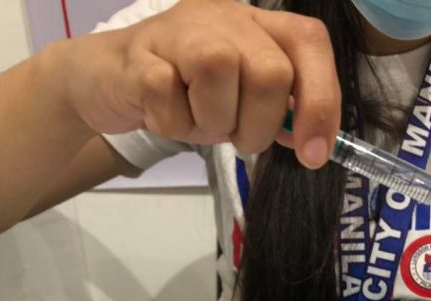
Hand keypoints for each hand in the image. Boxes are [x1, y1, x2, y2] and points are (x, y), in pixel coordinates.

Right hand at [60, 0, 339, 167]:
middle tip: (235, 136)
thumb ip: (280, 109)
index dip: (321, 100)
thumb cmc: (186, 90)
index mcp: (258, 24)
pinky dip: (173, 125)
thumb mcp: (242, 98)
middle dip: (259, 126)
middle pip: (271, 72)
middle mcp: (224, 17)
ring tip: (195, 120)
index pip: (309, 42)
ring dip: (214, 123)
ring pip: (220, 74)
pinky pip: (170, 99)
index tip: (313, 153)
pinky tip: (163, 114)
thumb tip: (314, 143)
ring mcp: (179, 30)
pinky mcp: (139, 55)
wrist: (108, 79)